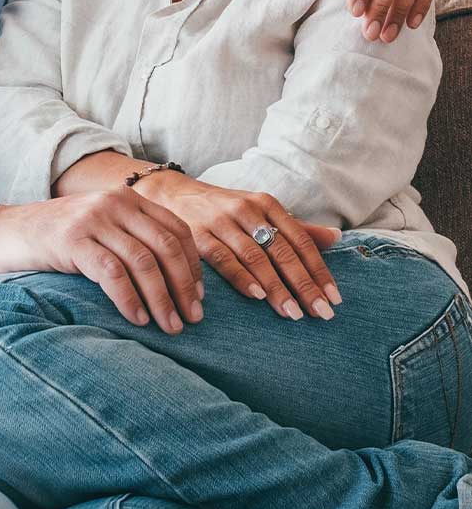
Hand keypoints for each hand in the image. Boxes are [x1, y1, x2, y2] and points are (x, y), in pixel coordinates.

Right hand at [0, 190, 202, 333]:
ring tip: (170, 327)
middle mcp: (114, 203)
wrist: (4, 233)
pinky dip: (130, 299)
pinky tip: (138, 319)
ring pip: (143, 262)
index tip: (200, 298)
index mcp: (127, 199)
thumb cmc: (56, 240)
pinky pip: (112, 272)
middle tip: (194, 319)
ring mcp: (92, 220)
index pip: (177, 230)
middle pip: (165, 246)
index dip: (193, 266)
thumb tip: (175, 281)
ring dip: (162, 299)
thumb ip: (131, 239)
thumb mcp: (100, 229)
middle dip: (184, 286)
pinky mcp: (71, 240)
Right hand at [142, 172, 341, 320]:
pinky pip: (223, 258)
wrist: (173, 194)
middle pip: (282, 251)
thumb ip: (296, 227)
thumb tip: (336, 238)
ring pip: (255, 257)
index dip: (318, 270)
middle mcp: (246, 210)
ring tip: (293, 314)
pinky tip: (257, 297)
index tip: (334, 298)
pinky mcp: (197, 235)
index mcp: (266, 204)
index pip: (300, 240)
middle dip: (303, 285)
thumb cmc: (224, 209)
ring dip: (276, 287)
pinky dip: (241, 278)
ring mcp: (221, 221)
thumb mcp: (260, 210)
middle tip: (321, 313)